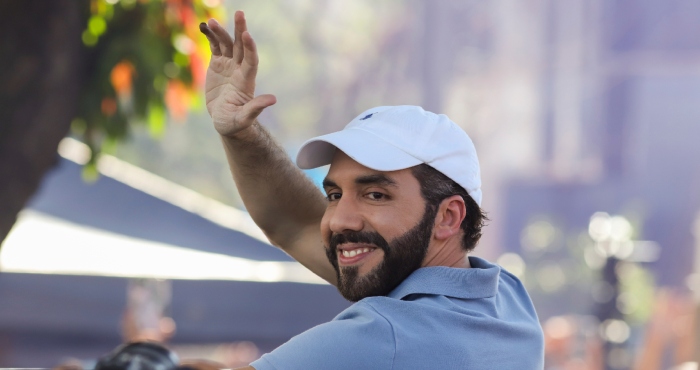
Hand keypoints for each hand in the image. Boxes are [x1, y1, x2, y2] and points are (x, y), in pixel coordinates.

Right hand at [199, 11, 275, 137]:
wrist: (225, 120)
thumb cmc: (236, 123)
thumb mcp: (243, 118)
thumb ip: (255, 108)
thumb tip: (273, 100)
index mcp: (246, 81)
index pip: (250, 60)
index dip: (249, 48)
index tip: (246, 35)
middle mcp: (239, 69)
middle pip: (240, 47)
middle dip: (240, 30)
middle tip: (240, 13)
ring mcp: (228, 66)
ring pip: (225, 44)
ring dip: (220, 32)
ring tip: (210, 22)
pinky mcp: (217, 65)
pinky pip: (214, 47)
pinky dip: (210, 37)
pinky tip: (206, 27)